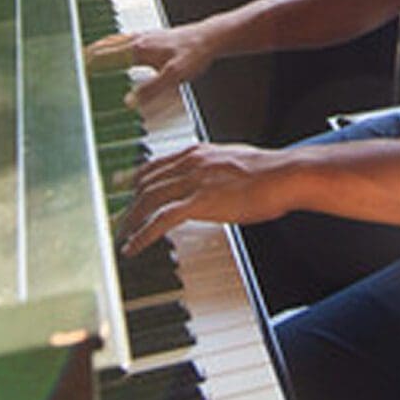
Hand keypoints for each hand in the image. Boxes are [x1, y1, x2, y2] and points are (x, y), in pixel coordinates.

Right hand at [84, 22, 218, 108]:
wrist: (209, 38)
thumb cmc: (194, 54)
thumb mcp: (174, 76)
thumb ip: (151, 90)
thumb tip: (128, 102)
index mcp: (137, 48)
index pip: (103, 55)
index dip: (86, 64)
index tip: (72, 74)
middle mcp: (137, 39)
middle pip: (103, 46)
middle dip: (85, 55)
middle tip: (70, 66)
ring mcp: (142, 36)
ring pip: (111, 41)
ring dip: (96, 49)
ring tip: (85, 57)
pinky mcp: (149, 37)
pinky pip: (122, 40)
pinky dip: (110, 46)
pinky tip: (114, 52)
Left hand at [115, 142, 297, 254]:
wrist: (284, 175)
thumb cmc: (269, 173)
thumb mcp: (234, 163)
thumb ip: (215, 170)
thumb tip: (213, 181)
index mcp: (197, 153)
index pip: (156, 164)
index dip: (135, 176)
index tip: (122, 184)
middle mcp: (189, 163)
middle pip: (146, 183)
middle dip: (128, 202)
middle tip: (115, 217)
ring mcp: (193, 182)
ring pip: (149, 200)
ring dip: (131, 220)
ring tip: (121, 235)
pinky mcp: (199, 202)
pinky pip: (161, 220)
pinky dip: (144, 234)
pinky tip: (135, 246)